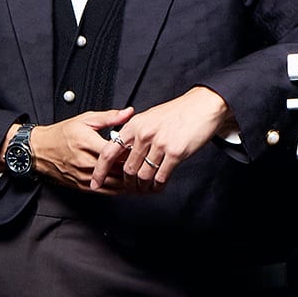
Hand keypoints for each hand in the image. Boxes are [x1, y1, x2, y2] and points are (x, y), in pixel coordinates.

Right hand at [29, 107, 134, 192]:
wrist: (40, 150)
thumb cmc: (62, 134)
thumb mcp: (85, 119)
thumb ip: (110, 117)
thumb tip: (129, 112)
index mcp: (87, 143)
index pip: (116, 151)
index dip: (132, 151)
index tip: (144, 148)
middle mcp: (85, 162)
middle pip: (117, 169)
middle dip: (135, 168)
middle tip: (150, 164)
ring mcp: (84, 176)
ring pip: (114, 183)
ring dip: (130, 182)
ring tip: (144, 177)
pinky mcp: (82, 186)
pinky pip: (105, 191)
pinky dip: (119, 189)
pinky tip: (130, 186)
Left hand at [89, 87, 233, 193]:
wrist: (202, 106)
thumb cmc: (177, 113)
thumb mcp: (148, 117)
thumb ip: (134, 134)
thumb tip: (122, 152)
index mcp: (133, 126)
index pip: (109, 152)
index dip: (100, 171)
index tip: (95, 183)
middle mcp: (143, 134)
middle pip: (127, 169)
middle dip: (128, 184)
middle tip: (131, 190)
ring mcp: (159, 144)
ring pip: (143, 176)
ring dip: (143, 187)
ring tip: (146, 189)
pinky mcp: (175, 153)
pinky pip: (161, 177)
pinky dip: (158, 186)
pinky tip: (158, 186)